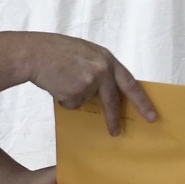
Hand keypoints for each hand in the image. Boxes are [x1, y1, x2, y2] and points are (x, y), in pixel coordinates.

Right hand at [20, 33, 156, 134]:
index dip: (141, 100)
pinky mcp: (76, 92)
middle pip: (113, 100)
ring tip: (59, 79)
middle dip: (114, 117)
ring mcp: (90, 81)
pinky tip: (55, 83)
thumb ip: (98, 69)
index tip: (151, 115)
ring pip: (85, 100)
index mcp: (106, 59)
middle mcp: (102, 70)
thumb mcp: (84, 54)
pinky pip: (72, 103)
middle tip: (116, 131)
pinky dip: (63, 98)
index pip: (130, 83)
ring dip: (73, 95)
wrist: (33, 53)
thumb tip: (104, 95)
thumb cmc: (54, 52)